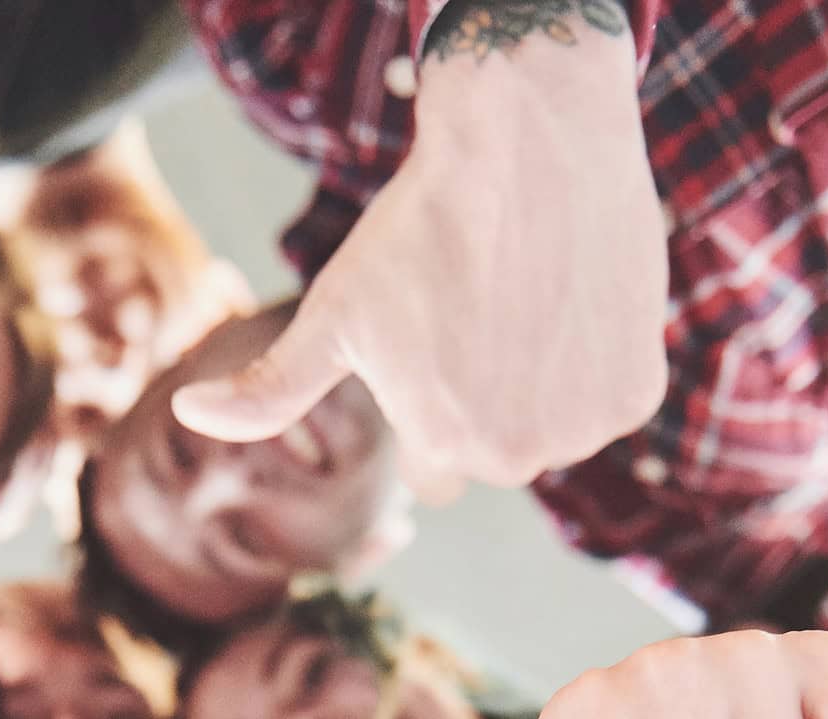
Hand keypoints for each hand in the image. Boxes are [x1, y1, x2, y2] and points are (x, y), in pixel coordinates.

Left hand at [172, 6, 663, 498]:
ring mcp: (588, 424)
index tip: (432, 339)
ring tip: (521, 302)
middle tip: (477, 316)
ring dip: (541, 385)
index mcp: (444, 450)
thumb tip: (189, 417)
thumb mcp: (335, 312)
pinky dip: (592, 361)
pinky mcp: (637, 390)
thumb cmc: (418, 230)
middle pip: (496, 454)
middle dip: (485, 403)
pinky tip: (567, 298)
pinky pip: (606, 398)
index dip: (429, 400)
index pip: (434, 467)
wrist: (527, 142)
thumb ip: (269, 389)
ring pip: (553, 428)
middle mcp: (522, 455)